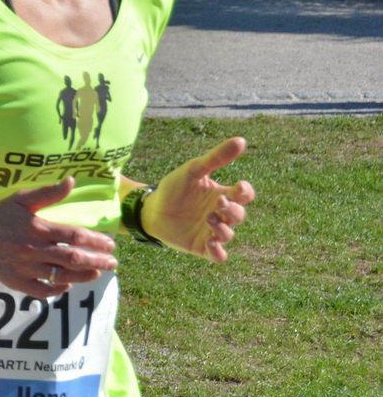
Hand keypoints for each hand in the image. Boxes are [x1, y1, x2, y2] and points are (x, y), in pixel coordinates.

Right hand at [0, 179, 118, 298]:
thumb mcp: (22, 198)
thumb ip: (49, 193)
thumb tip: (72, 180)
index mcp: (38, 228)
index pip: (75, 235)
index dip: (96, 240)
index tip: (110, 244)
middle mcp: (33, 249)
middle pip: (74, 258)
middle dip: (98, 261)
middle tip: (113, 263)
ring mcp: (25, 268)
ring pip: (62, 276)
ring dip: (84, 276)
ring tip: (97, 274)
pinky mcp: (16, 281)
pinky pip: (43, 290)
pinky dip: (58, 289)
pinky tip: (67, 284)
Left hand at [143, 137, 253, 261]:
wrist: (150, 209)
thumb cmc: (174, 188)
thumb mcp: (193, 170)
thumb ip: (215, 158)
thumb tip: (241, 140)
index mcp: (222, 195)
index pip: (244, 196)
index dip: (246, 192)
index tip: (238, 187)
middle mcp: (221, 214)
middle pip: (239, 215)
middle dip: (232, 210)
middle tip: (218, 203)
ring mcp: (212, 232)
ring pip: (229, 234)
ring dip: (223, 228)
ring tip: (208, 219)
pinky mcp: (201, 247)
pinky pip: (218, 256)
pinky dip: (218, 252)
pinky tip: (210, 244)